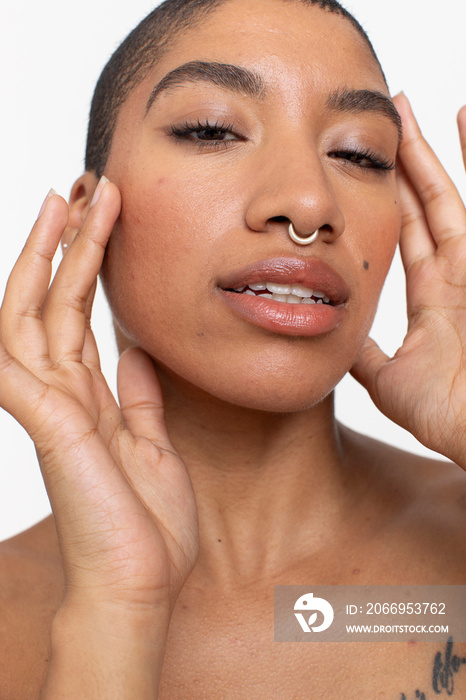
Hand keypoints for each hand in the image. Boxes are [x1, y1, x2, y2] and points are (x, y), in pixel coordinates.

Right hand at [0, 179, 198, 615]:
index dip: (87, 262)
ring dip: (50, 257)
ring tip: (70, 202)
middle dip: (68, 241)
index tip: (104, 214)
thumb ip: (136, 395)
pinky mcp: (48, 424)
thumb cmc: (146, 523)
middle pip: (54, 300)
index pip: (77, 312)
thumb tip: (137, 352)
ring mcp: (48, 406)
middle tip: (86, 186)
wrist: (141, 583)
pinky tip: (33, 264)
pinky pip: (18, 360)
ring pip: (34, 312)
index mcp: (87, 396)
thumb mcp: (150, 441)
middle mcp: (61, 393)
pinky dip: (18, 315)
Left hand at [352, 94, 465, 467]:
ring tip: (422, 106)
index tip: (371, 159)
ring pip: (455, 193)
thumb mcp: (388, 378)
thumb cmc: (447, 413)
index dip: (392, 193)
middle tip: (393, 111)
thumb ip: (363, 355)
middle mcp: (460, 271)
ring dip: (438, 152)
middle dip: (410, 157)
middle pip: (429, 200)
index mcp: (435, 293)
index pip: (409, 229)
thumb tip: (332, 339)